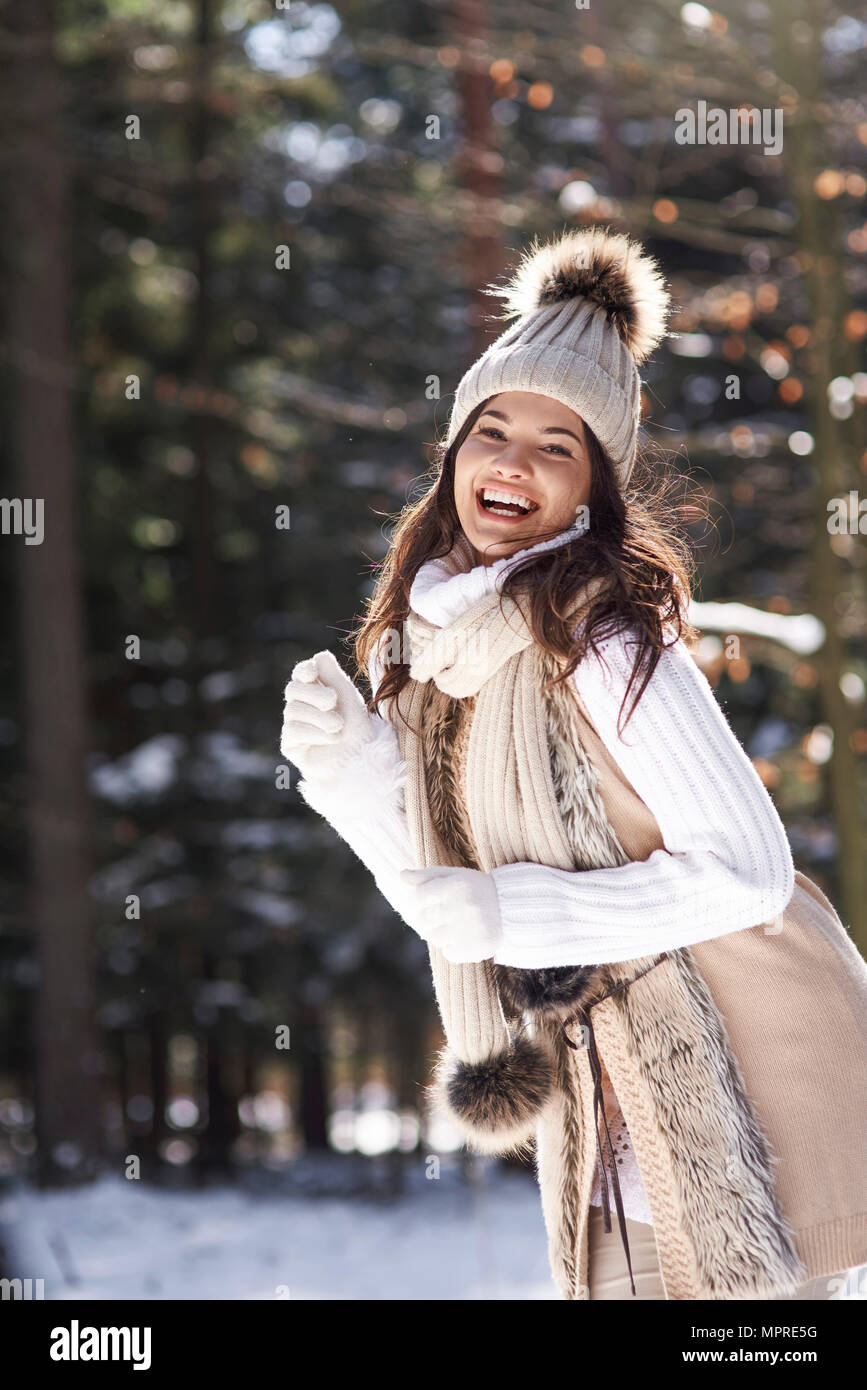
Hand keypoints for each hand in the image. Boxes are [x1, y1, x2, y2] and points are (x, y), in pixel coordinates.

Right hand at [280, 650, 374, 781]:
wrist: (361, 762)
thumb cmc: (358, 729)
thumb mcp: (349, 699)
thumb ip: (334, 676)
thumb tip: (320, 654)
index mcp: (315, 691)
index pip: (301, 674)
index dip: (304, 670)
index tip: (313, 672)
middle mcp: (300, 706)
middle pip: (293, 689)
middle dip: (315, 694)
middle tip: (333, 702)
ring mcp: (293, 725)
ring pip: (293, 710)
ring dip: (321, 717)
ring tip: (339, 727)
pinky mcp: (291, 745)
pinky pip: (294, 730)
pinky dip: (315, 733)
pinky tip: (331, 738)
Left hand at [399, 865, 502, 962]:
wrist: (511, 908)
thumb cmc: (476, 889)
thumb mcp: (454, 876)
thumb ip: (426, 876)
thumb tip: (401, 876)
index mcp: (457, 885)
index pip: (418, 898)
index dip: (418, 901)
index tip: (428, 901)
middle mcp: (464, 907)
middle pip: (423, 920)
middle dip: (429, 917)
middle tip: (444, 913)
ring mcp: (471, 929)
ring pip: (435, 938)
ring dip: (440, 933)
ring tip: (457, 924)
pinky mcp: (478, 948)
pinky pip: (449, 953)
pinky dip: (453, 947)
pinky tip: (465, 936)